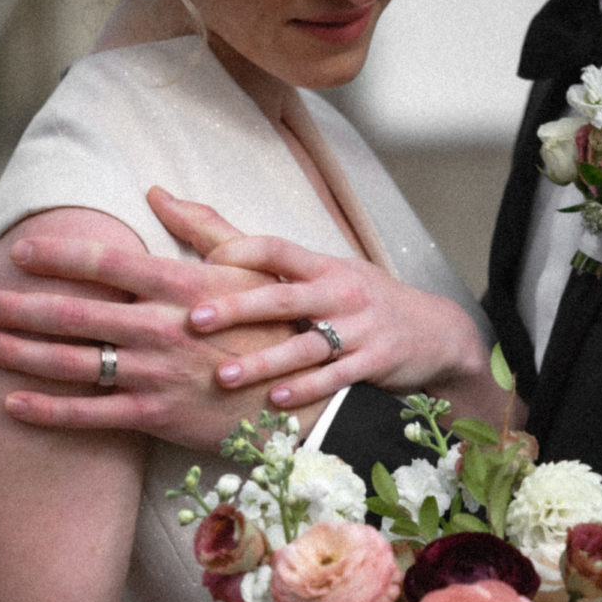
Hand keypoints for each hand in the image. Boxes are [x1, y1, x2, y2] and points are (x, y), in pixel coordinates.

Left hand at [0, 207, 297, 451]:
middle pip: (74, 313)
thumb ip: (200, 228)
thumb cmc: (274, 328)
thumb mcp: (246, 270)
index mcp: (180, 287)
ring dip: (19, 353)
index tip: (21, 251)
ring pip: (71, 363)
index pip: (105, 262)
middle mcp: (160, 329)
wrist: (303, 399)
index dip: (58, 255)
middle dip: (20, 306)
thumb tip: (157, 191)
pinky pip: (88, 415)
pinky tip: (11, 403)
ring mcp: (155, 376)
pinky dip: (46, 410)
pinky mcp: (156, 417)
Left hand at [151, 190, 492, 411]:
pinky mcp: (376, 362)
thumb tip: (166, 200)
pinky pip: (336, 377)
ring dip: (264, 361)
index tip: (204, 263)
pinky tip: (275, 400)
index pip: (278, 249)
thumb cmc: (357, 299)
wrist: (435, 333)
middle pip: (284, 297)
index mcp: (322, 265)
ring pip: (306, 345)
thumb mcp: (319, 270)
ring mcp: (360, 328)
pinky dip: (306, 389)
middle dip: (238, 308)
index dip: (242, 251)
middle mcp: (340, 292)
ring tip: (224, 375)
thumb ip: (251, 250)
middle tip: (196, 320)